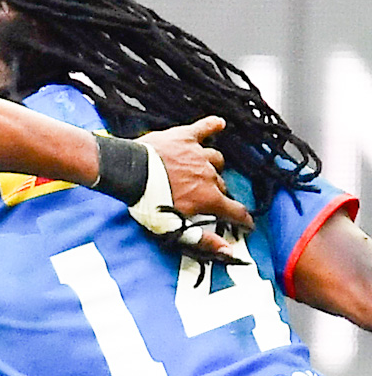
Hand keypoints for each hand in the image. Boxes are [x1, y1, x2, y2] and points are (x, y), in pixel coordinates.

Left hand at [136, 116, 253, 253]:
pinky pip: (203, 128)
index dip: (243, 220)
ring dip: (212, 166)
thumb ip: (203, 240)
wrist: (129, 171)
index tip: (247, 224)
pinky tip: (218, 123)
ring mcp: (197, 154)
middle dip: (217, 192)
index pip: (235, 211)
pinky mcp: (184, 137)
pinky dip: (211, 125)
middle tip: (206, 196)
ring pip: (215, 159)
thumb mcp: (174, 228)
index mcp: (208, 197)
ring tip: (204, 170)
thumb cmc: (148, 201)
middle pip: (221, 184)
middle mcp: (208, 174)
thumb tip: (229, 252)